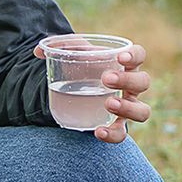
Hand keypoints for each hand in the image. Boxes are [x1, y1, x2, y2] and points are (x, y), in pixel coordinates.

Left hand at [34, 39, 151, 143]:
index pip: (139, 55)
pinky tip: (98, 131)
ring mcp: (127, 107)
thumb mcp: (72, 54)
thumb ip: (57, 47)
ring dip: (127, 108)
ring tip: (107, 104)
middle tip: (106, 79)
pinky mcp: (116, 125)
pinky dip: (113, 134)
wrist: (77, 90)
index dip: (134, 56)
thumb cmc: (81, 67)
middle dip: (127, 80)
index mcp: (124, 64)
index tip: (120, 58)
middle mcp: (130, 86)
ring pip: (142, 111)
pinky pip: (122, 134)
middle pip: (143, 82)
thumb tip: (38, 51)